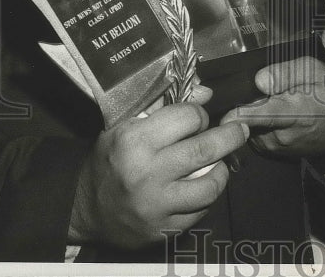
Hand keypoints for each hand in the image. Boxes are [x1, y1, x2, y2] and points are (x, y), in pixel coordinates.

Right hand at [68, 103, 248, 248]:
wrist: (84, 210)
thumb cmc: (110, 160)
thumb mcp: (127, 125)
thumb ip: (166, 105)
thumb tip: (207, 93)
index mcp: (134, 140)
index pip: (188, 117)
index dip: (199, 115)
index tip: (199, 118)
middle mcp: (145, 173)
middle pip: (206, 149)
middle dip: (231, 136)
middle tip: (240, 131)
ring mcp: (155, 205)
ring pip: (211, 185)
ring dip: (222, 170)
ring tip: (220, 163)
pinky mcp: (162, 230)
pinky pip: (200, 212)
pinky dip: (206, 198)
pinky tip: (201, 188)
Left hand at [220, 56, 324, 158]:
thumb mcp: (316, 72)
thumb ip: (286, 73)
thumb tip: (259, 80)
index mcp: (294, 114)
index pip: (261, 116)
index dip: (239, 115)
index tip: (222, 114)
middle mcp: (279, 135)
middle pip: (246, 118)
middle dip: (241, 103)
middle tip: (253, 90)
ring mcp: (271, 146)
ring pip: (247, 124)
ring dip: (249, 112)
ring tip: (267, 100)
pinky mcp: (267, 151)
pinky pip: (251, 131)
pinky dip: (254, 121)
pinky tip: (268, 113)